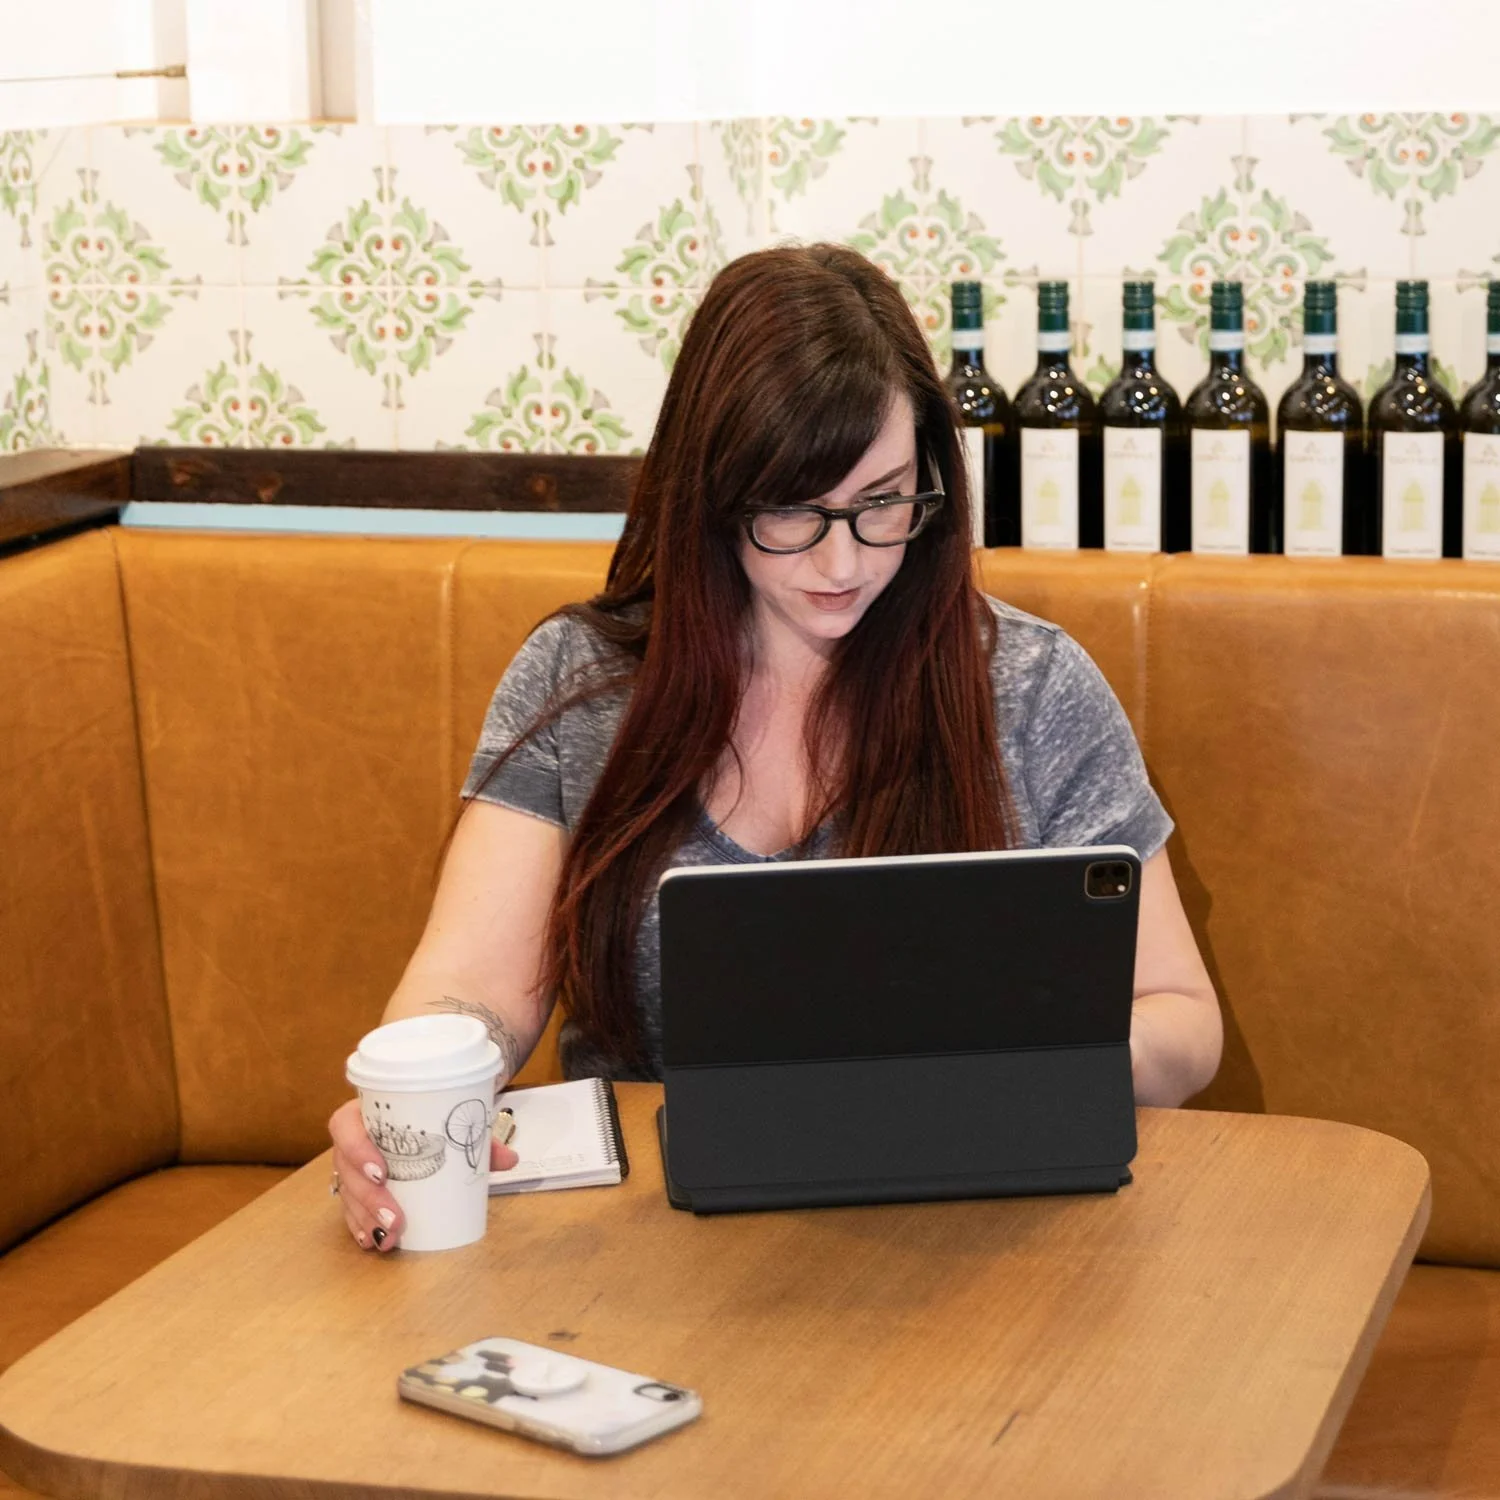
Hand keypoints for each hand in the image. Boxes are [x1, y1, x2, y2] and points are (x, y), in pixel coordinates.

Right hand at [327, 1098, 517, 1251]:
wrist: (426, 1109)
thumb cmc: (432, 1113)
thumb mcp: (454, 1119)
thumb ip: (480, 1138)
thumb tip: (510, 1159)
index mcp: (368, 1110)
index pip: (344, 1125)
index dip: (356, 1149)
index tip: (381, 1172)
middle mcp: (354, 1137)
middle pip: (346, 1168)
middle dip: (368, 1198)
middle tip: (395, 1218)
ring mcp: (352, 1164)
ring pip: (346, 1192)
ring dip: (364, 1218)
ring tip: (388, 1238)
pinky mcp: (356, 1185)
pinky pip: (350, 1207)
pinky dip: (360, 1225)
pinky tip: (372, 1241)